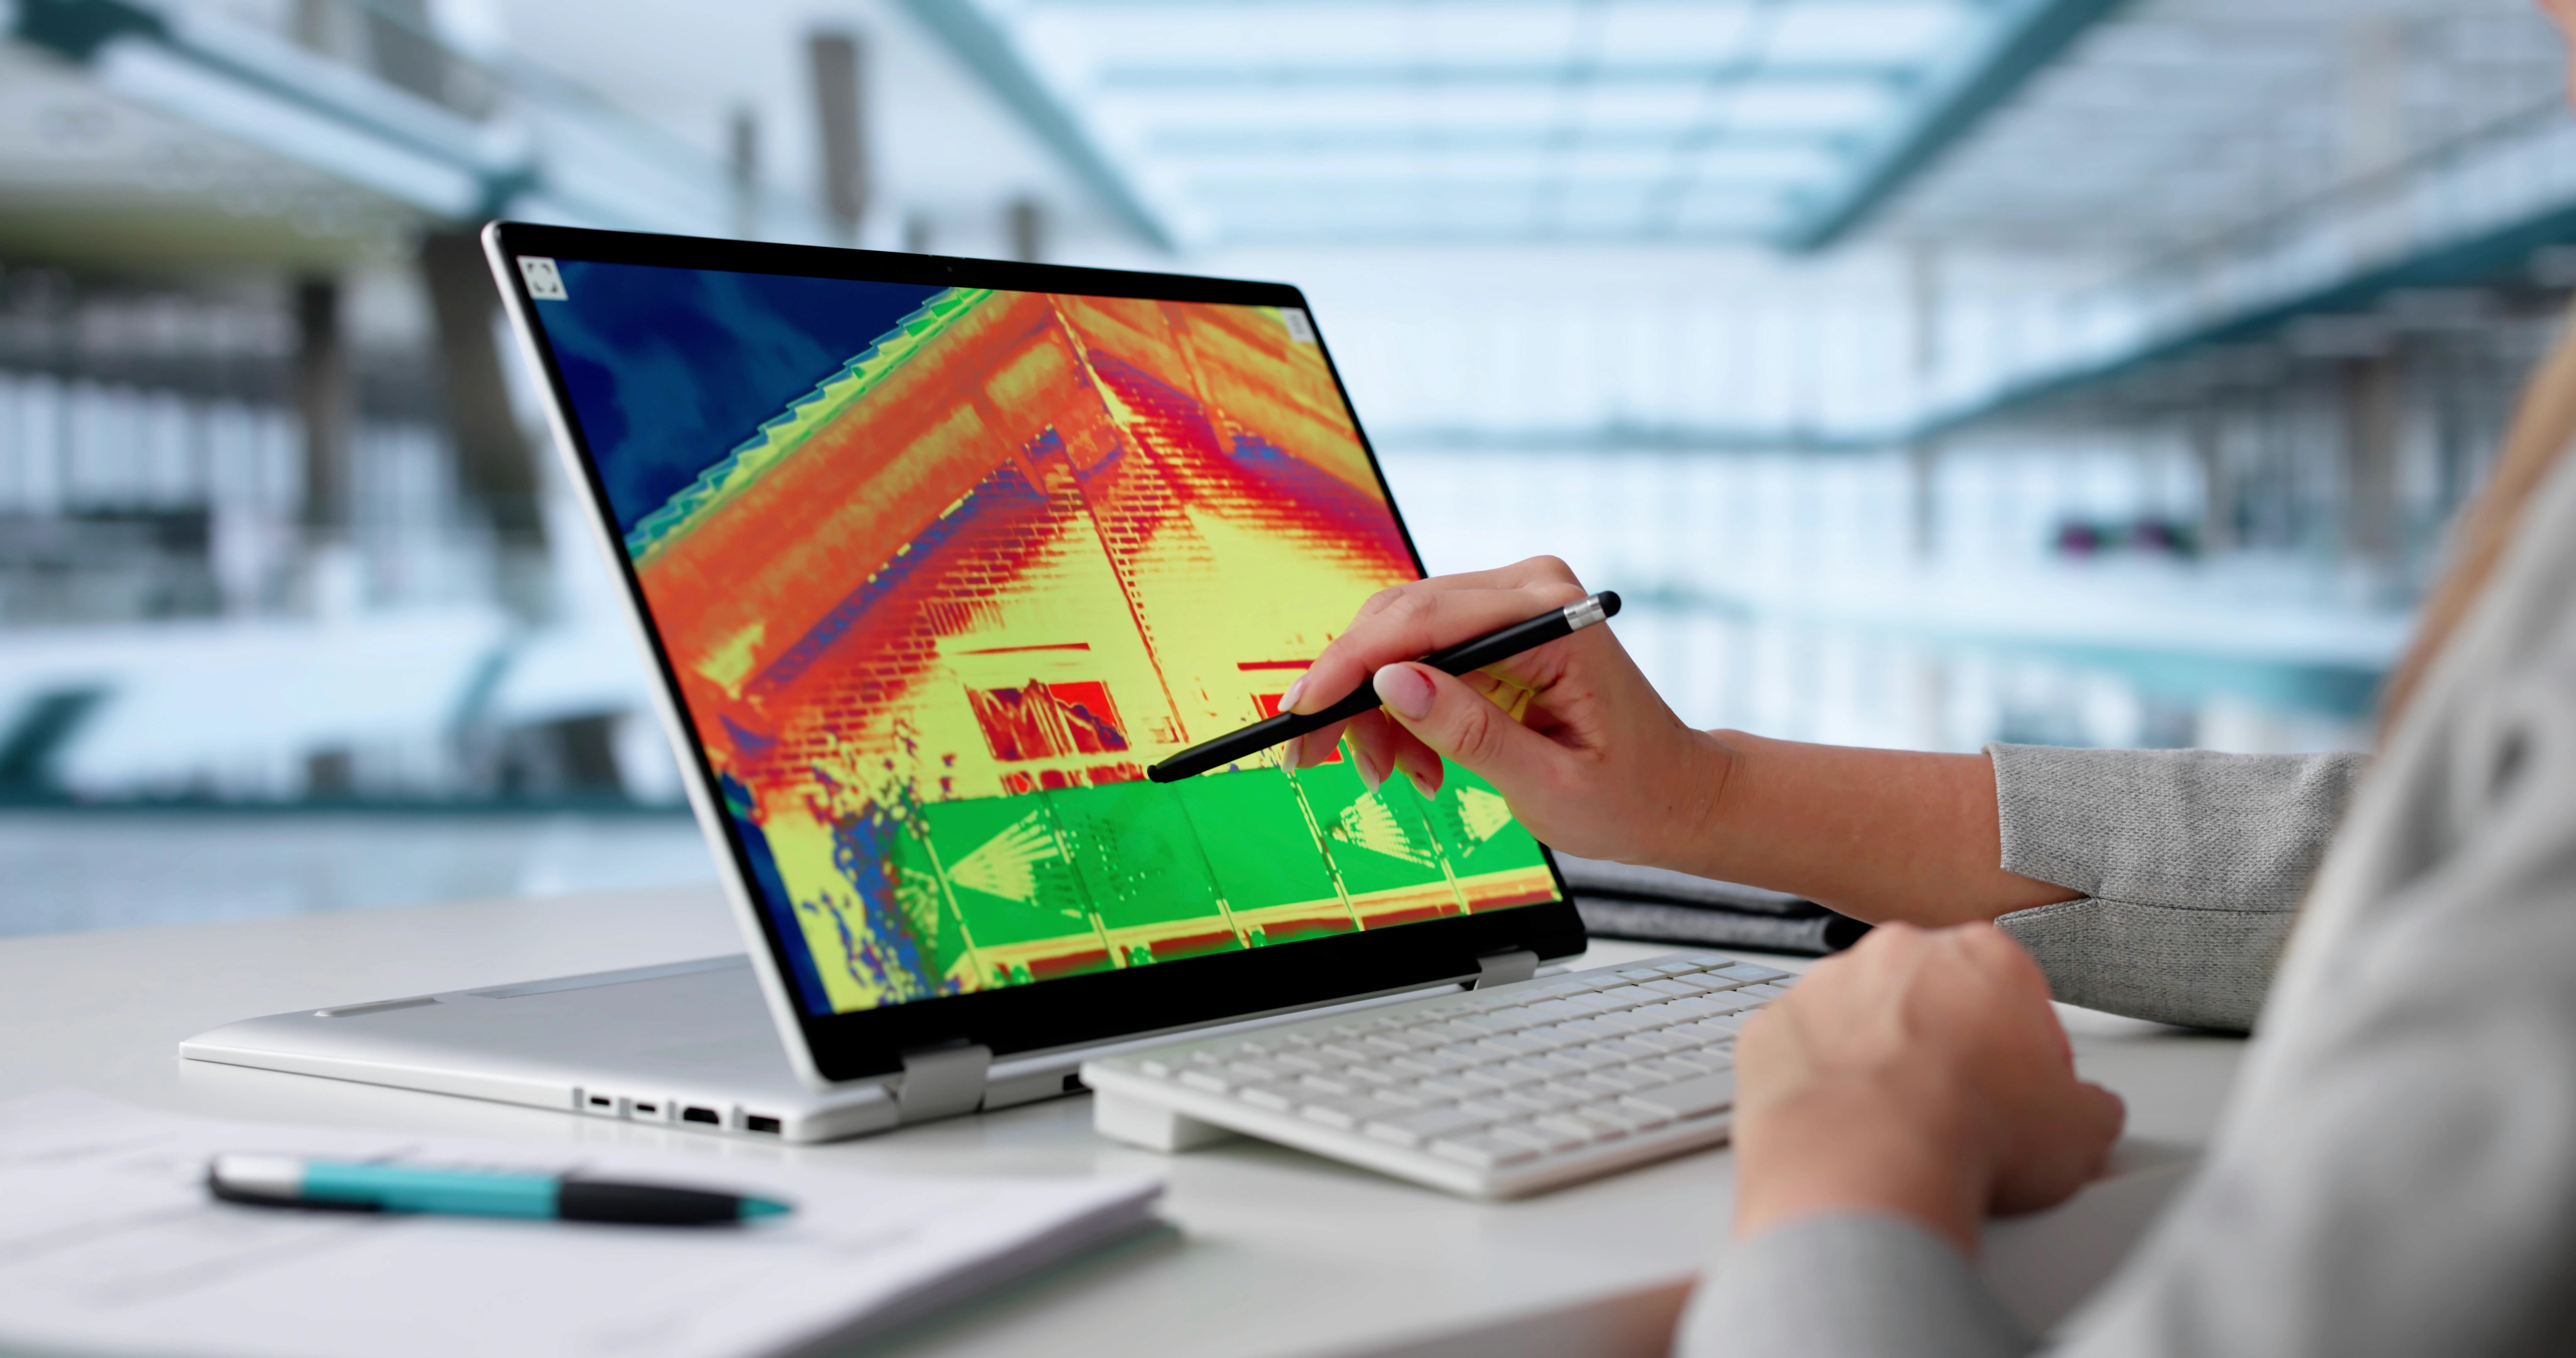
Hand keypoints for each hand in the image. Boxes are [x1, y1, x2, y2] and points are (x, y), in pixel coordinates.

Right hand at [1282, 556, 1725, 867]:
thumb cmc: (1628, 793)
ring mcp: (1513, 602)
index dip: (1349, 666)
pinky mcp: (1498, 626)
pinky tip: (1421, 763)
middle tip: (1312, 760)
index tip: (1300, 714)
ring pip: (1399, 640)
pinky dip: (1403, 710)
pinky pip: (1421, 655)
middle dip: (1350, 694)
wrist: (1673, 792)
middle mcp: (1530, 589)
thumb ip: (1468, 731)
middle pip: (1399, 621)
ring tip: (1398, 778)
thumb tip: (1390, 682)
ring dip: (1378, 712)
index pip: (1421, 621)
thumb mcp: (1547, 783)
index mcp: (1552, 616)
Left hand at [1731, 923, 2124, 1254]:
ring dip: (1874, 1058)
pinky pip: (1798, 1051)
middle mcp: (1898, 953)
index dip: (2023, 1048)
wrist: (1867, 1168)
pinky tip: (1840, 1127)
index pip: (2013, 991)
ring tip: (1893, 1126)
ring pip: (1858, 1017)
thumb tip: (2089, 1112)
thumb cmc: (1972, 1137)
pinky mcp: (1768, 1027)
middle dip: (1944, 1042)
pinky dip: (1815, 1083)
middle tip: (1956, 1108)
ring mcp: (1824, 985)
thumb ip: (2090, 1103)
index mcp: (1982, 956)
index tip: (2022, 1089)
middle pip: (1931, 994)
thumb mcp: (2081, 1129)